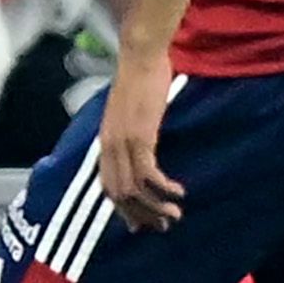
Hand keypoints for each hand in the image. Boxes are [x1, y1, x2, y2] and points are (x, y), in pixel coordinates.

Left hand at [97, 42, 184, 228]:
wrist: (140, 56)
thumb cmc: (141, 80)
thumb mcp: (132, 113)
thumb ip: (133, 132)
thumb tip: (144, 147)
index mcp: (105, 142)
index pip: (108, 186)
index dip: (123, 209)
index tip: (140, 224)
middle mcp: (109, 146)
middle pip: (119, 194)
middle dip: (141, 215)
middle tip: (163, 226)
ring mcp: (123, 142)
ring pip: (134, 189)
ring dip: (155, 207)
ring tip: (175, 215)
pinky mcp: (140, 136)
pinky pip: (147, 173)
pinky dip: (162, 188)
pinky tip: (178, 192)